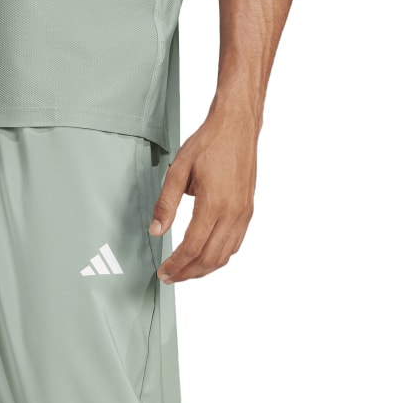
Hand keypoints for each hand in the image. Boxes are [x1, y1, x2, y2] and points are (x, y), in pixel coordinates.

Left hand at [149, 110, 257, 283]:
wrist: (238, 124)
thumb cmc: (209, 142)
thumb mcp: (178, 170)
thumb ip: (166, 204)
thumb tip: (155, 232)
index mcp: (214, 204)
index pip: (192, 247)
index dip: (176, 265)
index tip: (163, 272)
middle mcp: (232, 212)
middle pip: (209, 258)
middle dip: (188, 273)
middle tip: (170, 277)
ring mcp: (243, 213)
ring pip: (224, 256)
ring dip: (203, 269)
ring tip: (185, 272)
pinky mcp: (248, 210)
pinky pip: (235, 244)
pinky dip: (219, 257)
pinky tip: (205, 256)